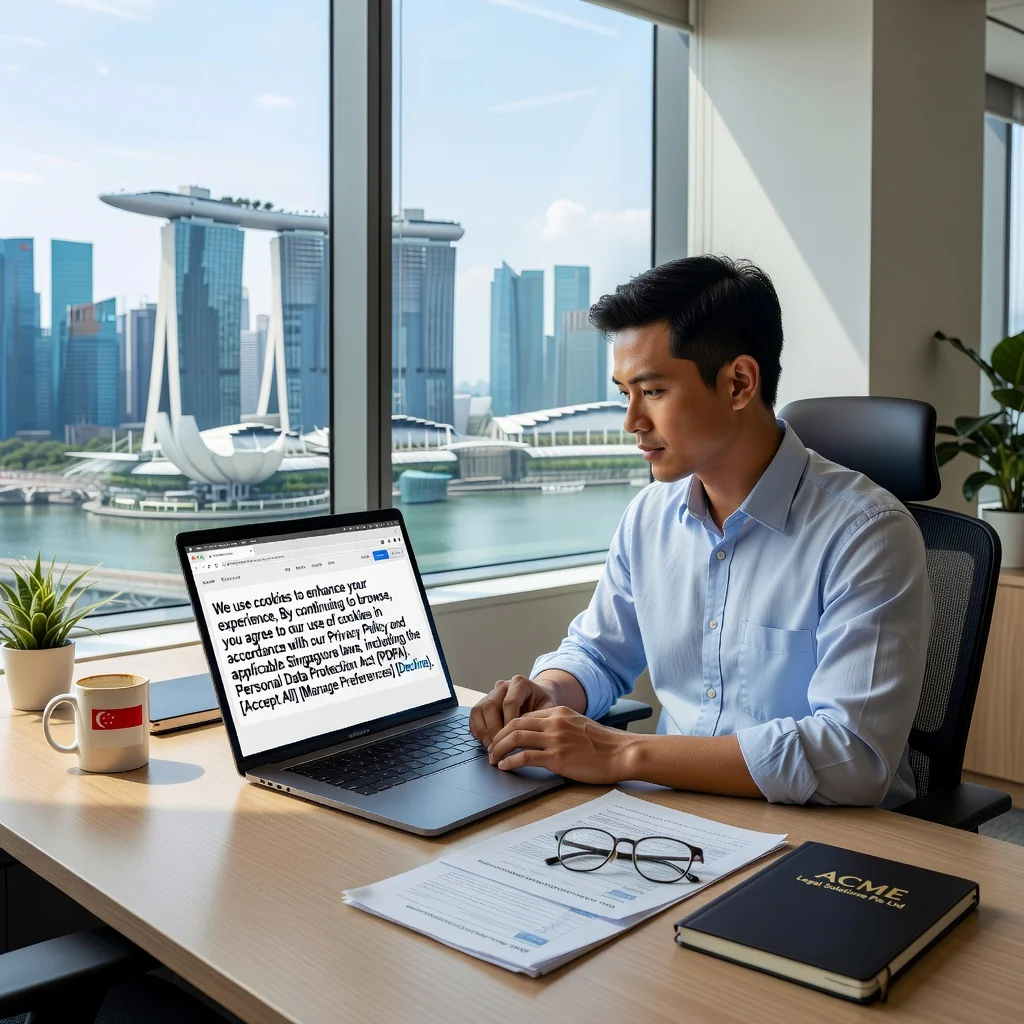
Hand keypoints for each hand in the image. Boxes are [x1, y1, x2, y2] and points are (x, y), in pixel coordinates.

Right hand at [469, 675, 556, 748]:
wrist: (538, 698)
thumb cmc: (543, 706)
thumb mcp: (549, 709)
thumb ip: (541, 719)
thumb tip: (529, 738)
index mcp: (519, 683)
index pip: (509, 702)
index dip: (509, 723)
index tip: (512, 739)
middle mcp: (502, 686)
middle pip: (491, 706)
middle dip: (494, 729)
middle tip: (500, 748)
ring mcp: (491, 693)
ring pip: (479, 710)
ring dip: (484, 731)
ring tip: (492, 748)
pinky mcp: (483, 702)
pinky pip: (474, 715)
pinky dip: (478, 730)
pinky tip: (486, 743)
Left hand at [487, 706, 635, 784]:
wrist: (622, 753)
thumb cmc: (604, 744)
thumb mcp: (579, 725)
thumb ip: (560, 726)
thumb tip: (543, 736)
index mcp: (559, 712)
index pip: (524, 715)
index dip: (508, 727)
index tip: (500, 738)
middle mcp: (554, 722)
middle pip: (515, 723)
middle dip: (498, 736)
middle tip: (491, 748)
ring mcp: (555, 739)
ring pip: (516, 737)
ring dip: (499, 748)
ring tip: (493, 759)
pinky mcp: (557, 758)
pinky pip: (525, 756)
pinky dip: (510, 761)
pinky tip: (505, 766)